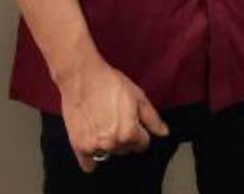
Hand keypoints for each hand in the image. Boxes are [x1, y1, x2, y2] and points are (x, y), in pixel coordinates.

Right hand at [57, 58, 168, 172]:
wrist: (82, 78)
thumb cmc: (111, 83)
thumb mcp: (138, 96)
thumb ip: (152, 118)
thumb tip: (164, 133)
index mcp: (129, 132)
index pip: (143, 143)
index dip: (141, 132)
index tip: (134, 122)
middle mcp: (113, 143)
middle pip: (126, 149)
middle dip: (126, 138)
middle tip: (118, 120)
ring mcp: (94, 147)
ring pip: (110, 155)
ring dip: (110, 145)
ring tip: (105, 126)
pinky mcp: (78, 147)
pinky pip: (89, 165)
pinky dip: (92, 157)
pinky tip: (94, 141)